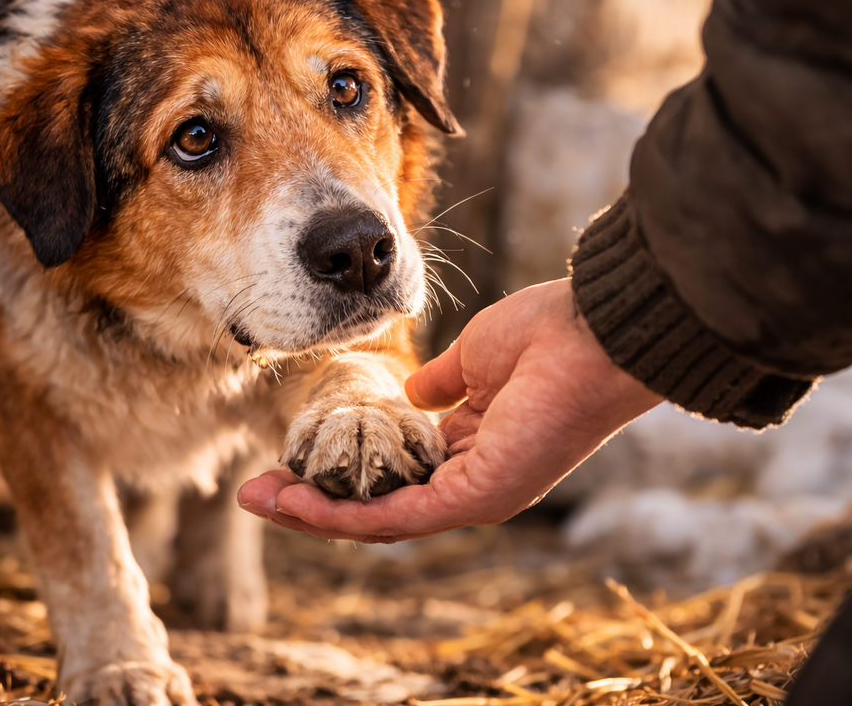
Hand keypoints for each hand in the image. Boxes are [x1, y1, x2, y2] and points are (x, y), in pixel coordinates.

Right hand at [237, 278, 663, 541]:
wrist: (596, 330)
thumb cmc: (547, 333)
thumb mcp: (474, 357)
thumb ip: (440, 382)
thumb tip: (409, 394)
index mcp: (472, 448)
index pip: (393, 475)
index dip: (339, 473)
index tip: (288, 461)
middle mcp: (471, 481)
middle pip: (376, 506)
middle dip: (311, 503)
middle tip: (255, 495)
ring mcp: (475, 495)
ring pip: (378, 520)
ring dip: (313, 515)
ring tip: (258, 502)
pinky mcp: (478, 498)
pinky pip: (397, 516)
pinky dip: (341, 515)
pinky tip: (295, 504)